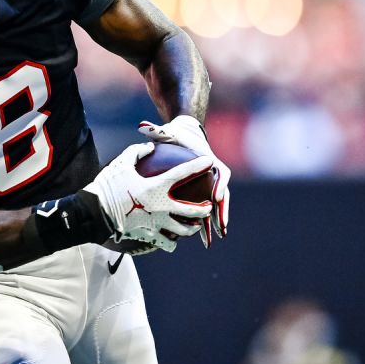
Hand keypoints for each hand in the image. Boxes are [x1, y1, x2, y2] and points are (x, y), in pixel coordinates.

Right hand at [83, 142, 212, 252]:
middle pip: (192, 210)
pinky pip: (166, 243)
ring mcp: (157, 224)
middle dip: (204, 208)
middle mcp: (161, 207)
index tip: (209, 161)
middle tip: (208, 206)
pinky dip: (171, 242)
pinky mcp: (149, 236)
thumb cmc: (107, 187)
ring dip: (192, 228)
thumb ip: (137, 152)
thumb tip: (149, 147)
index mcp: (156, 187)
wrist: (94, 214)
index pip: (183, 173)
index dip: (198, 166)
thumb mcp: (120, 164)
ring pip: (184, 230)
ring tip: (194, 226)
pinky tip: (171, 241)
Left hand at [139, 115, 230, 245]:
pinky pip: (206, 206)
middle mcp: (214, 172)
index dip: (220, 184)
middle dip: (222, 210)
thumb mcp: (167, 133)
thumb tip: (142, 126)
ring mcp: (210, 182)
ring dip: (217, 220)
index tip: (216, 196)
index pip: (220, 172)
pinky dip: (206, 221)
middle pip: (222, 193)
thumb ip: (156, 131)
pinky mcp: (204, 189)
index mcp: (209, 159)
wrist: (185, 134)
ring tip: (217, 237)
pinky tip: (203, 237)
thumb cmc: (176, 135)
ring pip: (217, 204)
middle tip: (221, 226)